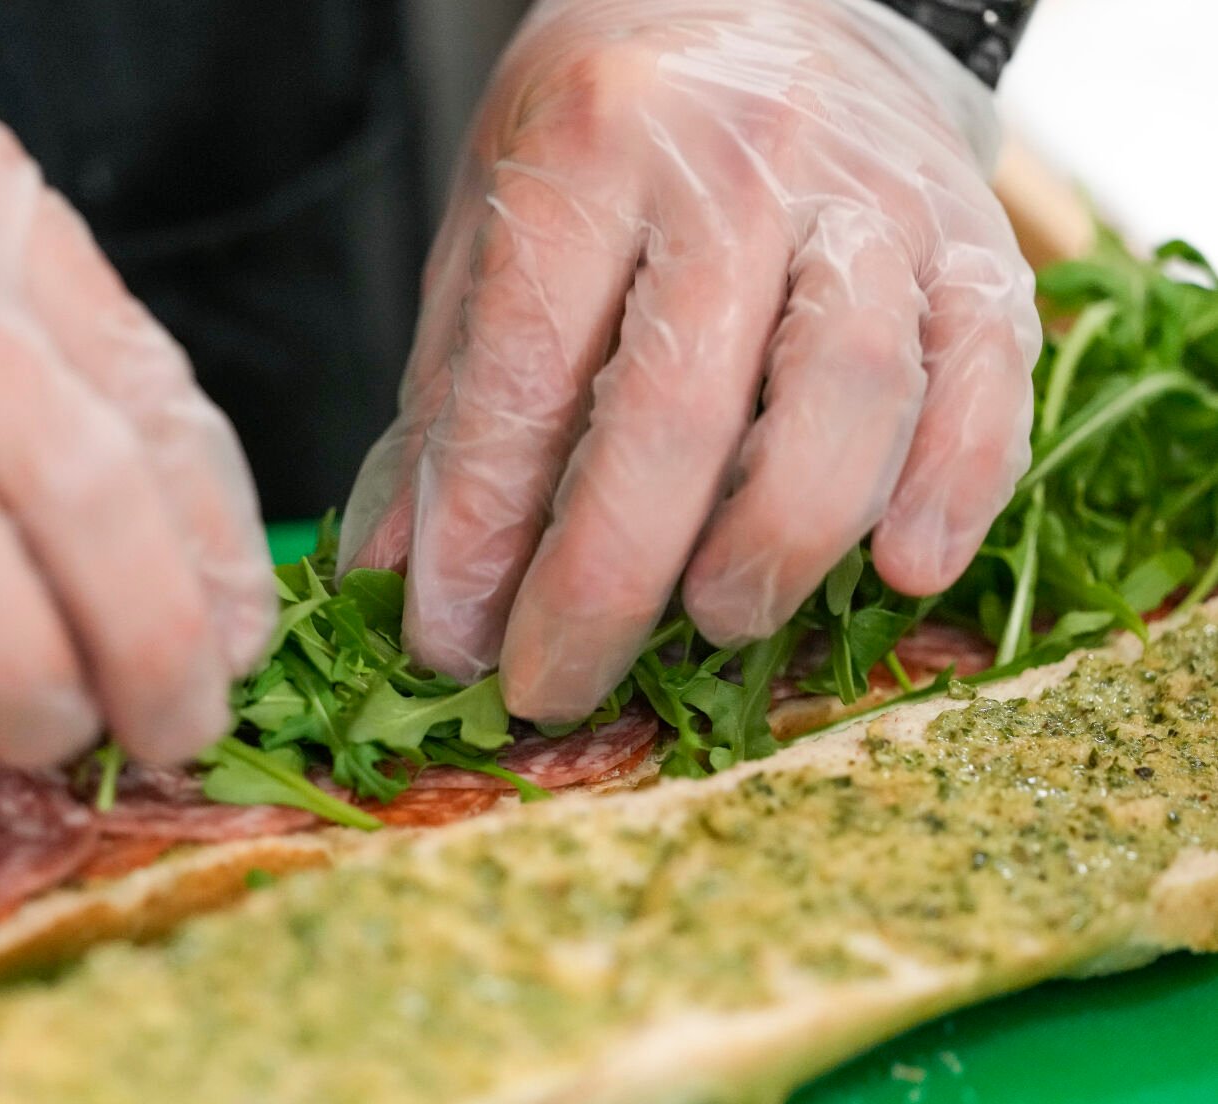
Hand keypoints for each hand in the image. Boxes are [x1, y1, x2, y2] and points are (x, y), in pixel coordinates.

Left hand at [340, 0, 1040, 721]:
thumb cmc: (608, 139)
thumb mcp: (493, 232)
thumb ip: (452, 403)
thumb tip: (393, 577)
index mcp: (592, 151)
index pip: (527, 372)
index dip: (481, 530)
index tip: (448, 645)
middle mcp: (738, 166)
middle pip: (677, 408)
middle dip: (605, 582)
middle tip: (555, 687)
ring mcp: (873, 202)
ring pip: (843, 397)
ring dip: (774, 542)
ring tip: (714, 623)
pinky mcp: (977, 243)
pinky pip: (987, 378)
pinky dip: (956, 487)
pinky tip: (904, 572)